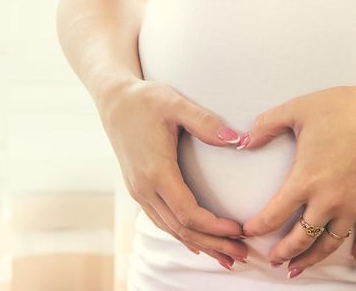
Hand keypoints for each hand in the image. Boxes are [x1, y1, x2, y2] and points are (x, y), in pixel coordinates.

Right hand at [97, 79, 248, 268]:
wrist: (112, 99)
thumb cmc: (145, 100)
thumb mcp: (175, 104)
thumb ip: (206, 123)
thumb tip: (237, 140)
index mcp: (156, 172)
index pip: (188, 213)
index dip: (215, 227)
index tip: (240, 230)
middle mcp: (144, 188)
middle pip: (181, 228)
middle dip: (213, 244)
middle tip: (242, 255)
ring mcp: (138, 191)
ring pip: (170, 228)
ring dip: (199, 244)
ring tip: (226, 256)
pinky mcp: (138, 188)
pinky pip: (161, 220)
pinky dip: (181, 235)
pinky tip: (197, 243)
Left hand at [240, 84, 355, 276]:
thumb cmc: (344, 108)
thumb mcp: (296, 109)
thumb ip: (265, 125)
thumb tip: (243, 142)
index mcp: (305, 180)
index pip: (274, 215)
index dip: (258, 227)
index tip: (247, 232)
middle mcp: (328, 200)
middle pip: (301, 238)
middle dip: (284, 252)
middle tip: (273, 261)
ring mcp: (355, 206)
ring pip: (330, 243)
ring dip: (312, 258)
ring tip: (299, 268)